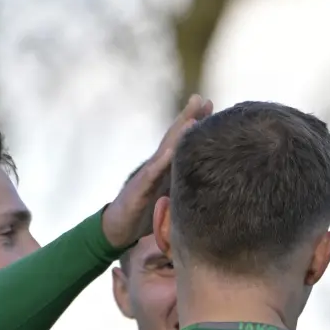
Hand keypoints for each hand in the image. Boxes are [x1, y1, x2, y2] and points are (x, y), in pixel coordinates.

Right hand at [101, 94, 213, 246]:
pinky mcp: (138, 191)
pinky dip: (162, 162)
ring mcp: (146, 176)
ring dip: (177, 134)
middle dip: (188, 118)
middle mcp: (157, 168)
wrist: (118, 230)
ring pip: (164, 152)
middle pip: (174, 138)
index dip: (197, 123)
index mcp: (167, 169)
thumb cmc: (147, 214)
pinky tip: (172, 151)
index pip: (183, 142)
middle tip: (202, 99)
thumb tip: (212, 184)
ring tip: (193, 118)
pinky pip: (151, 175)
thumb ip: (186, 188)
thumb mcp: (173, 200)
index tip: (211, 104)